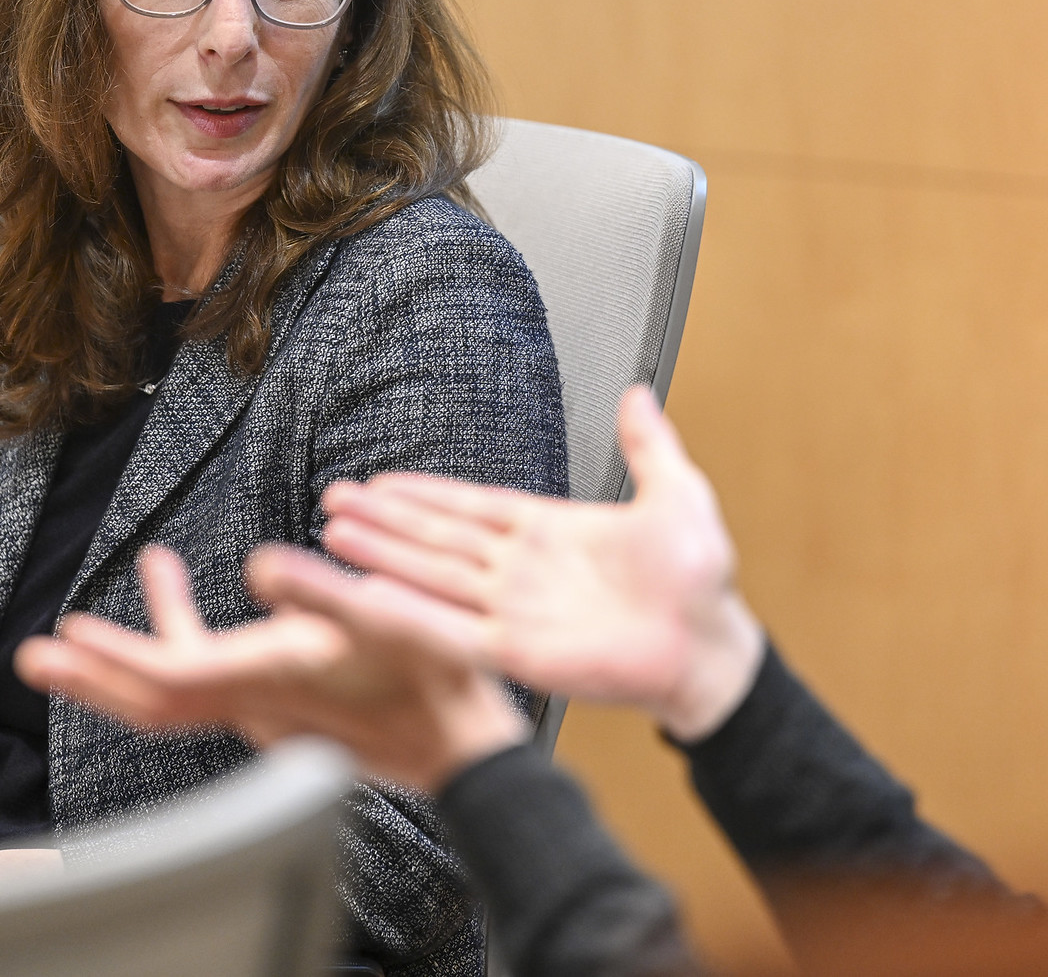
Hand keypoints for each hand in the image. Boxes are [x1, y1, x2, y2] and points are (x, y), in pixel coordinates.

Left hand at [15, 546, 527, 792]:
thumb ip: (319, 593)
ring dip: (132, 656)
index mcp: (269, 680)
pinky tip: (202, 602)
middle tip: (36, 656)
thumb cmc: (430, 676)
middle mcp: (255, 705)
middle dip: (91, 677)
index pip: (168, 679)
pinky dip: (185, 642)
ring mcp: (266, 711)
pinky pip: (212, 680)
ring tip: (119, 597)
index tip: (64, 638)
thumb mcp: (382, 620)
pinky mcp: (284, 706)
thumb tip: (259, 566)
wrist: (463, 745)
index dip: (113, 660)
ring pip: (178, 691)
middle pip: (152, 700)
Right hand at [320, 387, 765, 740]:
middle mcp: (522, 572)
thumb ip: (648, 446)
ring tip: (335, 536)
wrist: (712, 648)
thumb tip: (638, 394)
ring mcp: (516, 611)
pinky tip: (375, 596)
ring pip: (434, 576)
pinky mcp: (519, 652)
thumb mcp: (676, 494)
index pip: (470, 507)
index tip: (377, 481)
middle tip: (335, 502)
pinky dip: (414, 613)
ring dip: (384, 556)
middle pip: (437, 538)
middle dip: (384, 519)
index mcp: (550, 532)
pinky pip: (454, 629)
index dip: (423, 493)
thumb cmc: (699, 581)